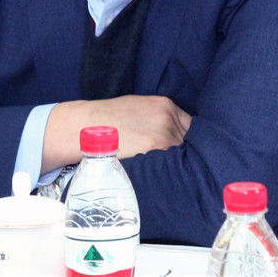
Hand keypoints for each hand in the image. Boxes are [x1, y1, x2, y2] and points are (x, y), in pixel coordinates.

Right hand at [42, 95, 191, 171]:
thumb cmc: (109, 119)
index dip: (186, 138)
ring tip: (159, 168)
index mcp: (165, 105)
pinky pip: (171, 163)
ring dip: (174, 162)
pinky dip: (167, 169)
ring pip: (181, 153)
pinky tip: (156, 171)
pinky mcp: (156, 148)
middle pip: (188, 140)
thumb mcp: (138, 108)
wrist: (87, 127)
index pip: (190, 125)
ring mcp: (164, 133)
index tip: (181, 148)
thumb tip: (174, 134)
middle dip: (181, 151)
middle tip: (170, 162)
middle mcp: (168, 117)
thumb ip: (159, 118)